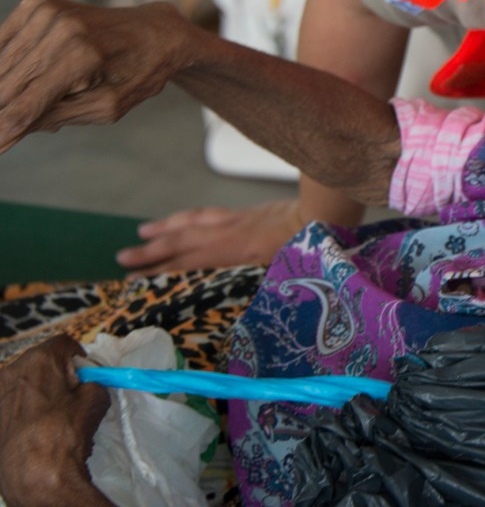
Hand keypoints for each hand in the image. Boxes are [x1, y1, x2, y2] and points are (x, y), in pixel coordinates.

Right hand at [0, 0, 191, 154]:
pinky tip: (23, 75)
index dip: (1, 132)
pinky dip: (5, 62)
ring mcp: (46, 11)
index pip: (24, 106)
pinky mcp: (37, 2)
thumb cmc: (137, 75)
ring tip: (40, 97)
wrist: (158, 31)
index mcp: (82, 58)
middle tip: (3, 132)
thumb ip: (54, 117)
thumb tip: (6, 132)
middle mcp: (61, 29)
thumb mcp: (106, 107)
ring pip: (0, 62)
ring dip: (4, 87)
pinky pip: (3, 41)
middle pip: (6, 85)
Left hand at [0, 336, 113, 506]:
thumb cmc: (66, 431)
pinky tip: (33, 427)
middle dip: (54, 374)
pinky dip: (22, 409)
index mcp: (40, 359)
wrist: (34, 471)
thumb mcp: (96, 398)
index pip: (64, 343)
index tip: (84, 372)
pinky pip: (11, 403)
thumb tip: (88, 382)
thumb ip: (94, 381)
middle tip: (69, 395)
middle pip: (39, 362)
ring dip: (37, 392)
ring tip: (50, 416)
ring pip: (22, 383)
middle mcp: (11, 370)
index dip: (77, 356)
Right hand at [116, 199, 307, 274]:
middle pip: (182, 243)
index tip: (135, 283)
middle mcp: (230, 236)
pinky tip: (178, 220)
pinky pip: (207, 213)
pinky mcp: (244, 212)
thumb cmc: (309, 249)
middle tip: (121, 261)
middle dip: (151, 253)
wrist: (325, 214)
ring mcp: (236, 221)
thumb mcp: (284, 276)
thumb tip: (240, 311)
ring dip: (163, 230)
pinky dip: (187, 216)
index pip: (190, 265)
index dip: (162, 274)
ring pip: (191, 224)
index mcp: (238, 254)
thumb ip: (257, 289)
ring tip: (140, 236)